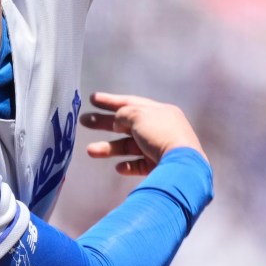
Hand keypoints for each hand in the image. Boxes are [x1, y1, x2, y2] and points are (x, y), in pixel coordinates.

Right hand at [80, 92, 206, 176]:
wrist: (181, 165)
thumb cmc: (159, 134)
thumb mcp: (138, 116)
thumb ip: (123, 114)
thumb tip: (117, 121)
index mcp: (159, 112)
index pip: (131, 103)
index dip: (110, 101)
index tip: (92, 99)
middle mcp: (160, 128)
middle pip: (127, 124)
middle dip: (104, 123)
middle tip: (84, 121)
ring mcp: (159, 148)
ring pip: (129, 146)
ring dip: (109, 148)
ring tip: (90, 151)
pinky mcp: (158, 167)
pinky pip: (139, 164)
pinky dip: (128, 165)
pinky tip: (119, 167)